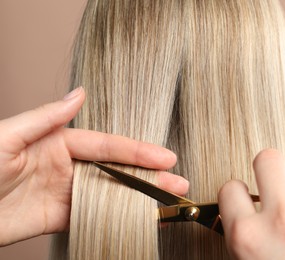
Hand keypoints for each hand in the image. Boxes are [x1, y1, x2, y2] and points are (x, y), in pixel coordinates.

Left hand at [0, 87, 188, 245]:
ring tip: (169, 200)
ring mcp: (67, 192)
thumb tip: (79, 95)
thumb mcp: (7, 137)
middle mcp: (68, 166)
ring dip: (141, 196)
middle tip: (178, 181)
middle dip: (149, 175)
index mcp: (58, 142)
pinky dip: (120, 215)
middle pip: (116, 169)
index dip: (137, 151)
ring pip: (112, 192)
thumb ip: (46, 118)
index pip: (106, 145)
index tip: (165, 157)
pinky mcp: (61, 217)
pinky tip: (141, 215)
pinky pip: (97, 214)